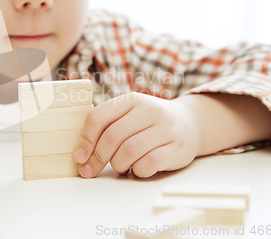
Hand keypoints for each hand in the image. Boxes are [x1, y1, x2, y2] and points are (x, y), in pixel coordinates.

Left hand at [72, 92, 200, 177]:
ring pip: (129, 151)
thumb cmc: (150, 123)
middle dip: (97, 158)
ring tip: (120, 166)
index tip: (79, 157)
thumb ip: (107, 125)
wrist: (190, 124)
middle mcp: (149, 110)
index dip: (85, 140)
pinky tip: (138, 169)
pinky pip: (148, 164)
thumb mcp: (129, 114)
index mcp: (131, 100)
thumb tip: (80, 151)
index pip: (98, 117)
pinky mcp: (177, 148)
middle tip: (91, 170)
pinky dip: (138, 171)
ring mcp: (165, 129)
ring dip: (118, 165)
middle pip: (112, 136)